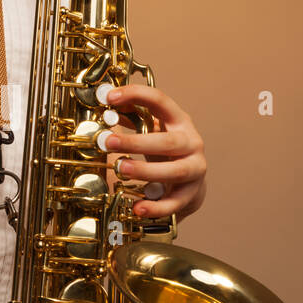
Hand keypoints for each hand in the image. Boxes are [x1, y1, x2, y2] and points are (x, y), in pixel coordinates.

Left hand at [99, 83, 206, 221]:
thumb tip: (107, 103)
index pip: (160, 101)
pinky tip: (137, 208)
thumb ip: (132, 116)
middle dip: (136, 142)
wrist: (190, 179)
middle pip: (167, 141)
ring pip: (174, 171)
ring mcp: (194, 169)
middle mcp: (191, 143)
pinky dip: (156, 207)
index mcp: (179, 121)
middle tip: (108, 142)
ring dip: (146, 171)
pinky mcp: (191, 194)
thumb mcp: (152, 129)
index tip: (110, 97)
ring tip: (121, 169)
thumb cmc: (166, 149)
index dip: (136, 95)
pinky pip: (174, 202)